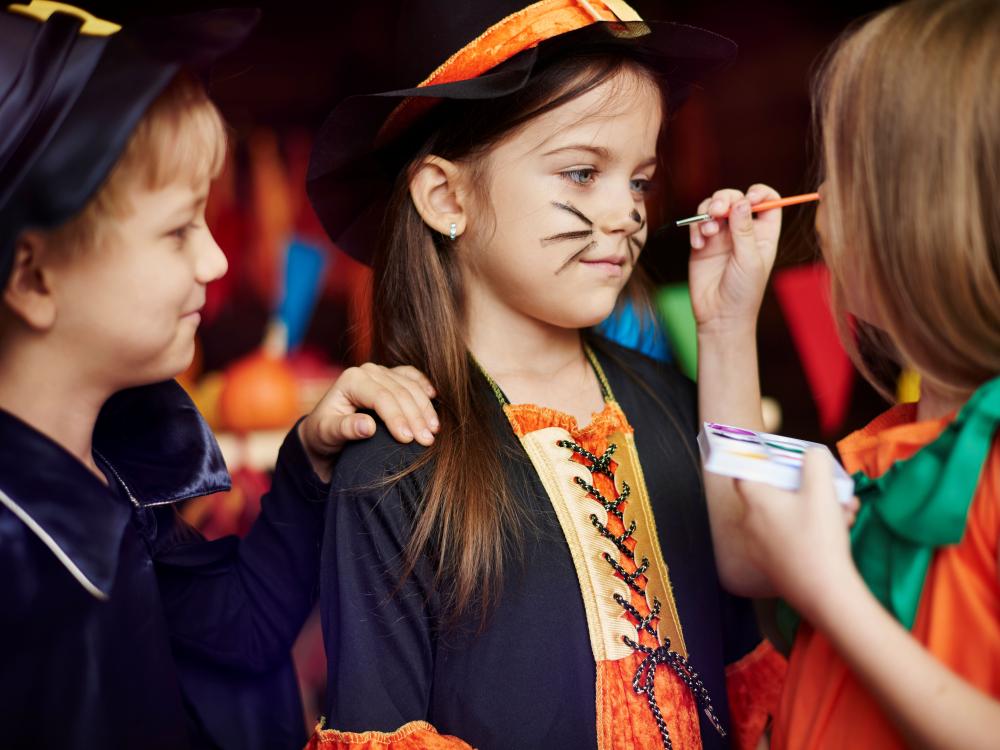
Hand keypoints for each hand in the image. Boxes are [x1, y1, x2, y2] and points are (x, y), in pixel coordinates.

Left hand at [298, 364, 438, 481]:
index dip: (397, 417)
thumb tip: (369, 426)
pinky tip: (435, 399)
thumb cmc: (324, 433)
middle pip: (400, 392)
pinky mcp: (392, 377)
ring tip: (433, 432)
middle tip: (427, 441)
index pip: (382, 397)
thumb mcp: (327, 434)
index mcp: (352, 379)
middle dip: (415, 417)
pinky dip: (425, 388)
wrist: (325, 429)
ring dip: (425, 409)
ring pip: (411, 386)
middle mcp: (368, 370)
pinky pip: (413, 377)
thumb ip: (345, 429)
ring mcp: (382, 372)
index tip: (408, 439)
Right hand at [688, 185, 781, 336]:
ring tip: (708, 230)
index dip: (759, 193)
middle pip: (736, 198)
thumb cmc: (743, 291)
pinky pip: (697, 223)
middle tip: (718, 210)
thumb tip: (741, 200)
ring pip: (713, 207)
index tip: (750, 198)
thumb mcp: (749, 259)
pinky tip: (698, 245)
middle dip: (725, 199)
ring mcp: (721, 236)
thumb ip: (744, 229)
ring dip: (707, 212)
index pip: (767, 201)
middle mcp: (743, 230)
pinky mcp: (702, 243)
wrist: (719, 315)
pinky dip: (695, 228)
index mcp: (763, 233)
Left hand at [734, 450, 857, 621]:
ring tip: (846, 510)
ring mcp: (761, 545)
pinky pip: (791, 535)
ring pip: (790, 514)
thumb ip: (815, 462)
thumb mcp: (821, 491)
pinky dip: (813, 528)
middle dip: (808, 486)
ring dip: (819, 507)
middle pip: (776, 492)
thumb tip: (811, 453)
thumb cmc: (818, 539)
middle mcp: (751, 522)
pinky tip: (841, 529)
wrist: (825, 593)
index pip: (744, 470)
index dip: (761, 459)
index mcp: (755, 501)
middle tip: (832, 488)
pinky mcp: (774, 563)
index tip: (781, 457)